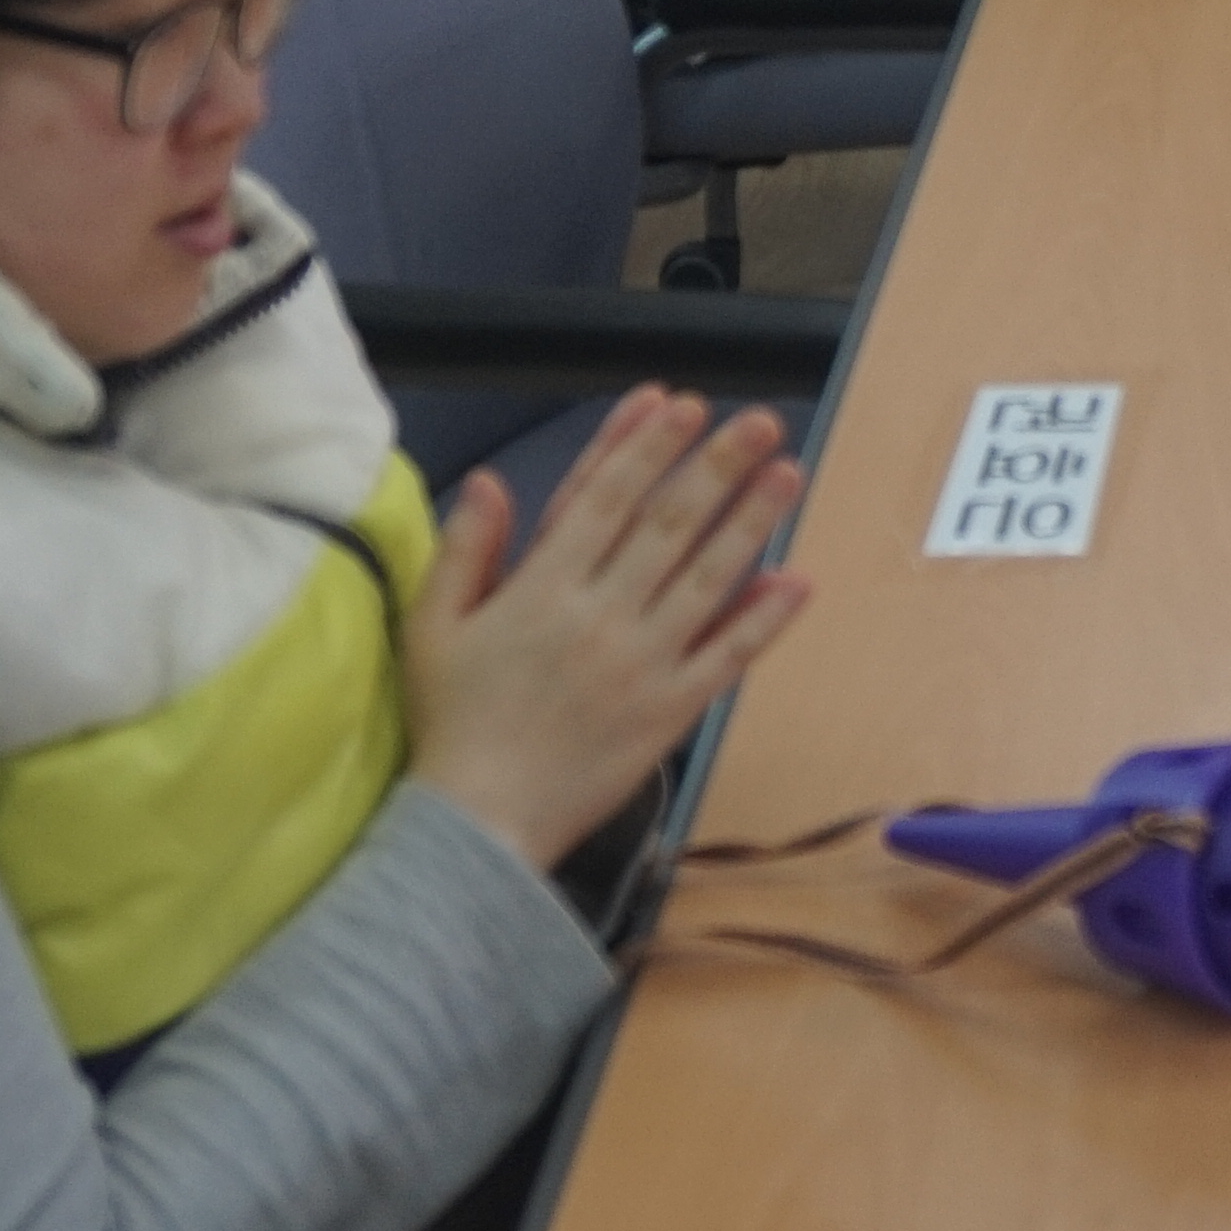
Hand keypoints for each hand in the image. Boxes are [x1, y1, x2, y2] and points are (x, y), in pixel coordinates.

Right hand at [398, 390, 812, 866]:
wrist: (477, 824)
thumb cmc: (451, 724)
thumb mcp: (432, 628)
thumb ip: (464, 550)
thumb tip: (489, 480)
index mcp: (541, 589)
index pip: (604, 499)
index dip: (647, 447)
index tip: (681, 405)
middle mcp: (600, 617)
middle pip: (668, 524)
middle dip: (716, 465)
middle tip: (760, 421)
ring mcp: (642, 664)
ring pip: (708, 578)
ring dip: (752, 521)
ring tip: (787, 473)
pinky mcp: (670, 713)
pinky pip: (727, 658)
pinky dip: (765, 620)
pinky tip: (797, 581)